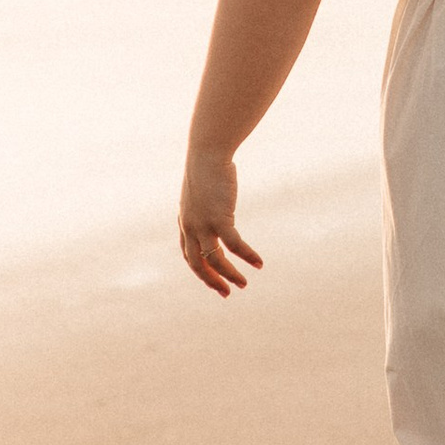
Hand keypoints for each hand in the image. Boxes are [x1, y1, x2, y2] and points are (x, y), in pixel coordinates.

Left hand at [179, 149, 264, 298]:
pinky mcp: (218, 218)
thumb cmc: (207, 166)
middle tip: (227, 292)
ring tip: (244, 283)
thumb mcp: (203, 190)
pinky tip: (258, 263)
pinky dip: (246, 256)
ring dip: (230, 274)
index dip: (201, 271)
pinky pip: (233, 245)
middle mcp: (190, 227)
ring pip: (214, 259)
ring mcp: (203, 224)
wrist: (206, 152)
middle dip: (213, 281)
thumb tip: (215, 201)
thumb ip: (207, 201)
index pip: (189, 255)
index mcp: (185, 222)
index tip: (215, 281)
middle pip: (198, 264)